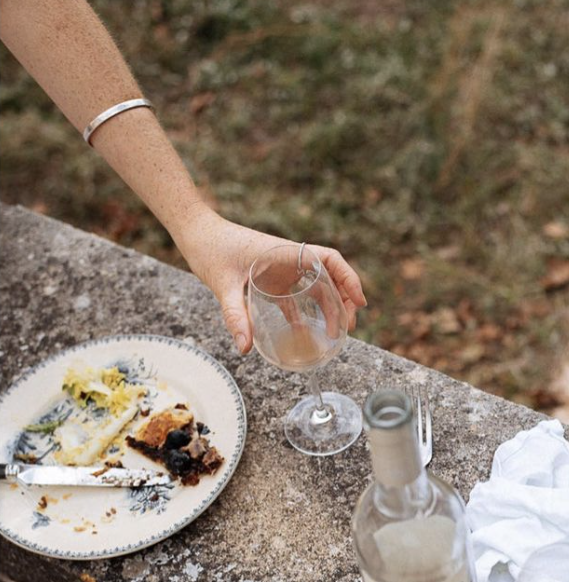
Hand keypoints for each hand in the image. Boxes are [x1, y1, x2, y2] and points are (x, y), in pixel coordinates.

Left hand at [176, 208, 366, 353]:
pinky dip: (305, 314)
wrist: (196, 234)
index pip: (329, 260)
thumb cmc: (210, 249)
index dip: (349, 279)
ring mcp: (282, 270)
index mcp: (286, 252)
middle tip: (348, 327)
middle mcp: (289, 259)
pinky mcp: (272, 279)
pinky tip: (306, 334)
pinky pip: (296, 297)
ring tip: (334, 333)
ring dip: (328, 308)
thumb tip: (245, 348)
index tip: (359, 301)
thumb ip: (235, 315)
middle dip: (344, 300)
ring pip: (316, 287)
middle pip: (329, 277)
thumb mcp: (222, 284)